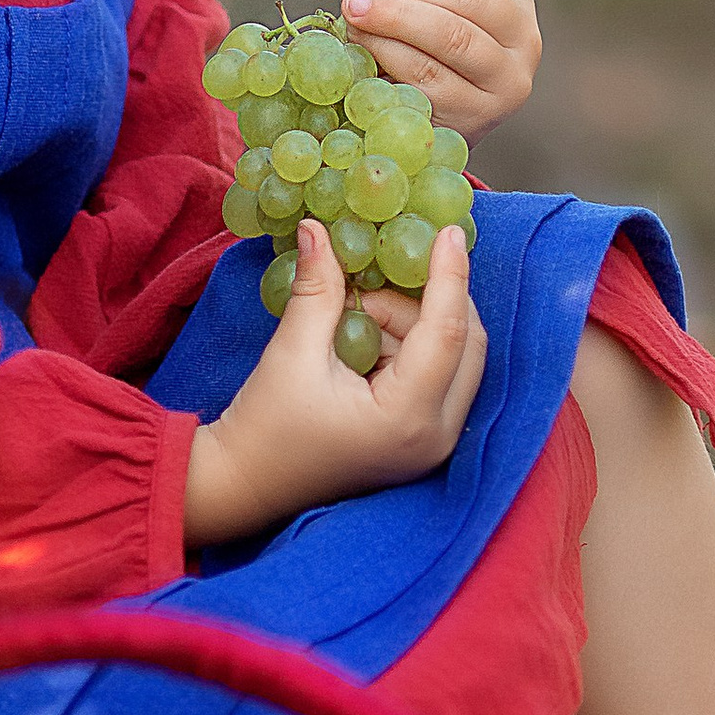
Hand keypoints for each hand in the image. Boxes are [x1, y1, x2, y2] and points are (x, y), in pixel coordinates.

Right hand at [183, 219, 487, 546]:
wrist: (246, 484)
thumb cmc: (265, 427)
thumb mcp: (292, 352)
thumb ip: (317, 289)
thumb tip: (320, 230)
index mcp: (407, 418)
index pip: (447, 332)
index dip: (449, 276)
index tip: (447, 231)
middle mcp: (435, 436)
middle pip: (467, 345)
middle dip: (430, 300)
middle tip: (383, 275)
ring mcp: (434, 444)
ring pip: (455, 358)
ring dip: (413, 323)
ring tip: (351, 314)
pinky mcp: (423, 441)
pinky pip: (438, 377)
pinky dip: (409, 347)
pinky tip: (363, 337)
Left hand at [332, 0, 540, 144]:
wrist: (423, 121)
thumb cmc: (417, 48)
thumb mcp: (403, 1)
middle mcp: (523, 33)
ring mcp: (507, 77)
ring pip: (453, 35)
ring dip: (395, 19)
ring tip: (352, 12)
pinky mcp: (480, 113)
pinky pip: (431, 77)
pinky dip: (391, 56)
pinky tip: (362, 49)